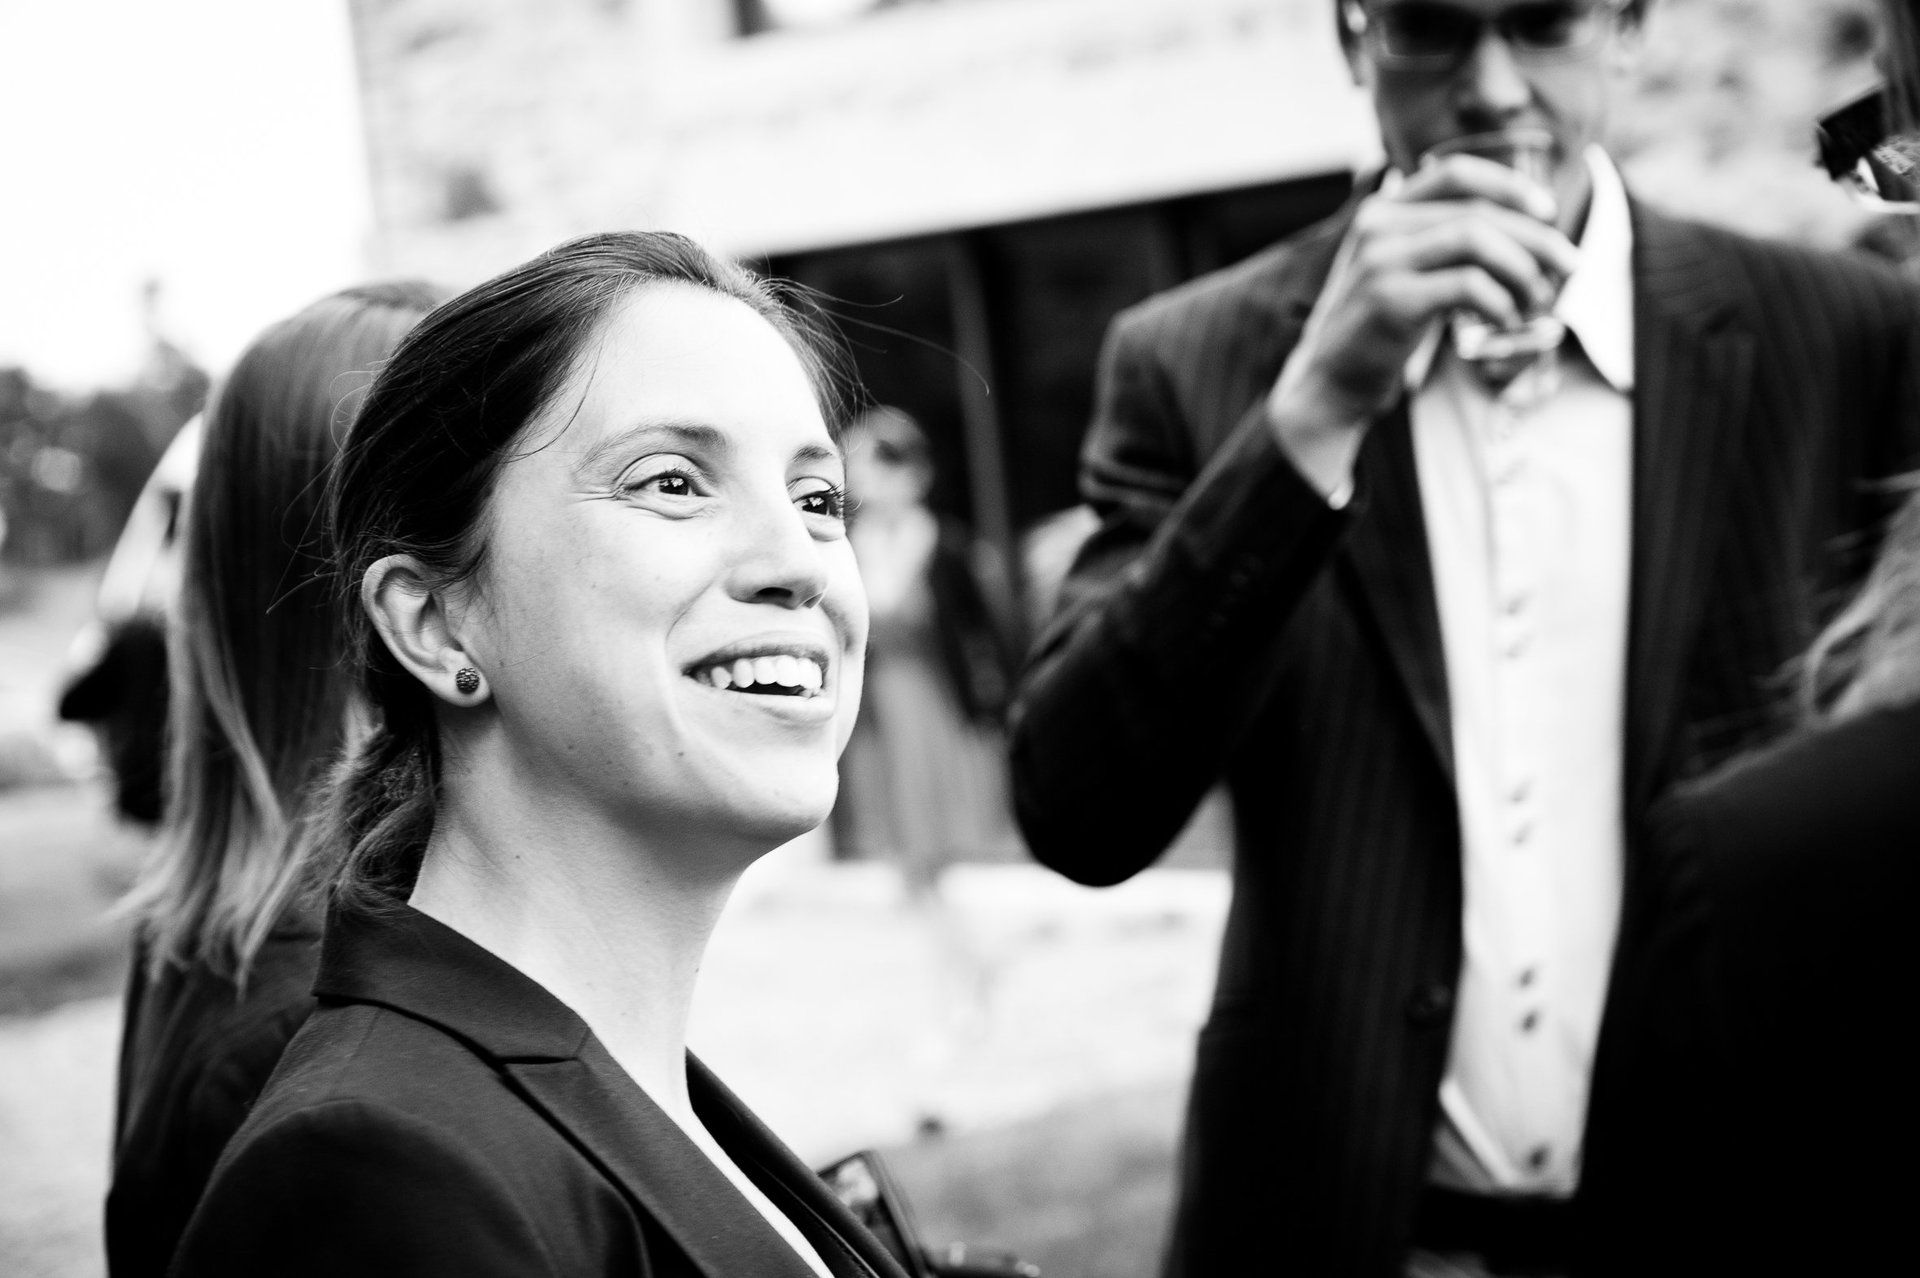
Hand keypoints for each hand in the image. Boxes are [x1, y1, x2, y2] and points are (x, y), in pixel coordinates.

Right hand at [1267, 156, 1580, 482]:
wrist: (1329, 382)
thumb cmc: (1378, 330)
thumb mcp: (1401, 273)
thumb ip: (1438, 244)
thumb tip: (1522, 231)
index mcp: (1383, 211)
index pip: (1456, 172)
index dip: (1510, 184)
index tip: (1547, 211)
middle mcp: (1378, 226)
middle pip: (1479, 211)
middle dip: (1537, 238)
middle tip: (1568, 267)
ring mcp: (1381, 261)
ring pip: (1477, 239)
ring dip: (1523, 270)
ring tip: (1537, 300)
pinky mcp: (1391, 299)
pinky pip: (1468, 286)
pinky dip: (1501, 303)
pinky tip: (1507, 322)